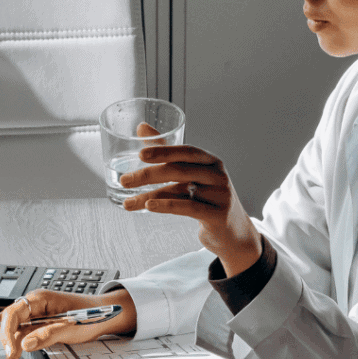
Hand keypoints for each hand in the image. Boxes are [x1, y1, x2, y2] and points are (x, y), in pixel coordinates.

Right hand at [0, 289, 136, 358]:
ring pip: (7, 328)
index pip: (13, 313)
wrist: (106, 314)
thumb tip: (24, 344)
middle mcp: (33, 305)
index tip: (10, 351)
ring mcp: (34, 315)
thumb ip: (47, 334)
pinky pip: (16, 332)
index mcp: (40, 299)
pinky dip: (2, 340)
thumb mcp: (71, 326)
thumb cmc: (92, 315)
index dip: (7, 333)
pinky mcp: (38, 325)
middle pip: (4, 320)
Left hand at [120, 143, 262, 276]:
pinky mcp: (217, 215)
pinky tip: (149, 207)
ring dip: (149, 196)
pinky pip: (188, 208)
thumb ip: (167, 151)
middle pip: (179, 170)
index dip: (163, 151)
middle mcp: (217, 175)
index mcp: (210, 161)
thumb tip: (141, 127)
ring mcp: (220, 195)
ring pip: (178, 192)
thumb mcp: (191, 173)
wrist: (233, 231)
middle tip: (125, 180)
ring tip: (128, 203)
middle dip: (148, 175)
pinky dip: (166, 206)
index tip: (140, 154)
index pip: (186, 151)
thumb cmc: (208, 198)